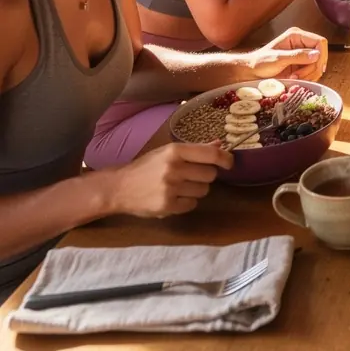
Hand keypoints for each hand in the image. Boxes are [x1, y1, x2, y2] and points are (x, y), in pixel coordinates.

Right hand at [113, 142, 231, 217]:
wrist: (119, 188)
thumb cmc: (147, 167)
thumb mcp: (168, 152)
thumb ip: (195, 149)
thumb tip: (220, 145)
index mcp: (175, 151)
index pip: (211, 155)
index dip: (225, 159)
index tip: (230, 163)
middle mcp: (174, 168)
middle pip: (210, 174)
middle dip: (206, 175)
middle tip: (193, 176)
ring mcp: (170, 188)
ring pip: (203, 190)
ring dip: (197, 189)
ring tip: (181, 187)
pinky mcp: (167, 206)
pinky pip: (192, 204)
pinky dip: (187, 202)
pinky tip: (174, 197)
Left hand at [242, 27, 327, 81]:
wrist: (251, 73)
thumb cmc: (260, 63)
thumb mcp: (278, 59)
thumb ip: (297, 56)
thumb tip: (316, 54)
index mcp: (296, 36)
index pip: (320, 42)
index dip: (321, 55)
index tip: (315, 68)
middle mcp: (302, 43)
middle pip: (321, 55)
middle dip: (313, 68)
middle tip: (299, 77)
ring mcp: (302, 55)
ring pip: (318, 65)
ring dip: (309, 75)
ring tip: (295, 79)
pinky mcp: (301, 65)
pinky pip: (313, 72)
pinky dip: (307, 78)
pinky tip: (296, 80)